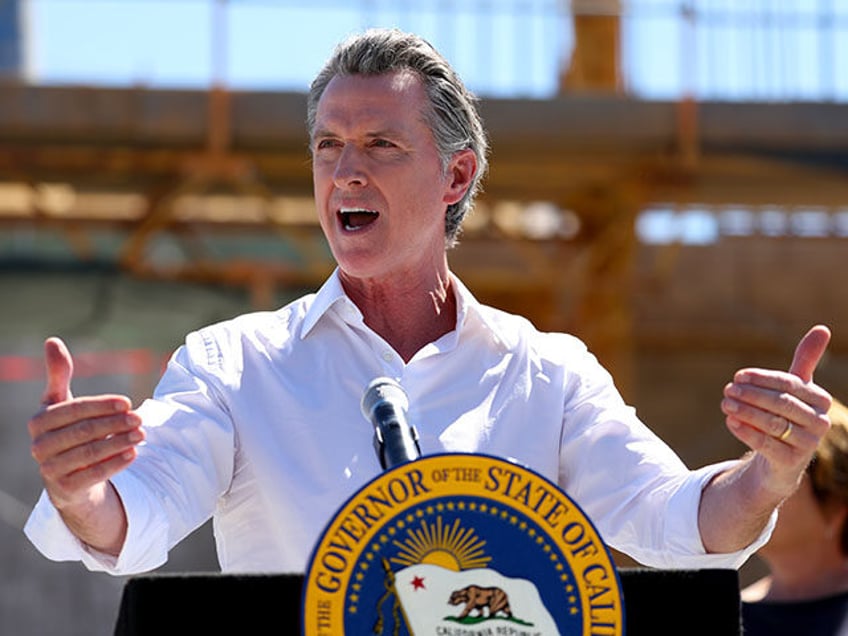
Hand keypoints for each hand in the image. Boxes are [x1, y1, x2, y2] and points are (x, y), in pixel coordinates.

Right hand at [28, 337, 144, 512]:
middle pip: (83, 431)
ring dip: (119, 442)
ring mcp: (49, 470)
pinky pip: (92, 476)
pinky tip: (133, 454)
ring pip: (89, 453)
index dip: (101, 405)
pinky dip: (115, 464)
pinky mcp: (65, 490)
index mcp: (39, 421)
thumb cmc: (68, 432)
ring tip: (142, 434)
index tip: (128, 402)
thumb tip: (52, 340)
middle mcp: (39, 446)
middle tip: (140, 418)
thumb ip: (58, 375)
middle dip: (115, 423)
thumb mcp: (62, 404)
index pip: (73, 410)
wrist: (68, 478)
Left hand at [721, 325, 832, 496]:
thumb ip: (806, 360)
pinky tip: (730, 422)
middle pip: (781, 404)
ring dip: (745, 412)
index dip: (762, 378)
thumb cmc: (788, 415)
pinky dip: (747, 432)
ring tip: (725, 404)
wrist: (782, 459)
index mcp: (820, 400)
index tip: (737, 375)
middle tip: (727, 389)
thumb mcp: (796, 388)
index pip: (789, 384)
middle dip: (751, 395)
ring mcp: (808, 444)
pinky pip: (767, 445)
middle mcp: (820, 422)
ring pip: (773, 423)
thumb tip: (823, 328)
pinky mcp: (791, 462)